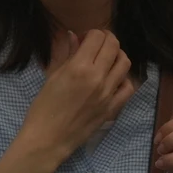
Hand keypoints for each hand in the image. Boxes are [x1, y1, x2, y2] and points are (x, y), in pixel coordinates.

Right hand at [18, 30, 135, 159]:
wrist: (48, 139)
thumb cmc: (43, 108)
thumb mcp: (51, 77)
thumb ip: (65, 54)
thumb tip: (73, 36)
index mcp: (78, 67)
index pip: (97, 37)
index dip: (91, 33)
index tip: (83, 40)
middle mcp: (97, 77)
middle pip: (113, 46)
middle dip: (106, 39)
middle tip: (96, 45)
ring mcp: (108, 93)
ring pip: (124, 63)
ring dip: (117, 55)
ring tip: (106, 60)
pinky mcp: (113, 108)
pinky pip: (129, 86)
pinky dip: (123, 78)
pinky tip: (113, 79)